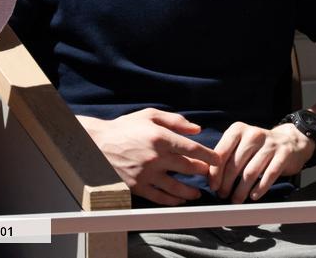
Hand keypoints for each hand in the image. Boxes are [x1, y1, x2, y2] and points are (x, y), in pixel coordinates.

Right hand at [79, 109, 220, 205]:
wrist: (97, 143)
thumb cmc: (125, 127)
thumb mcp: (150, 115)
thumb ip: (176, 121)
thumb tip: (198, 129)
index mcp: (161, 138)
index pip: (192, 149)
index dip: (209, 156)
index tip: (218, 160)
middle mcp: (155, 157)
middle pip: (188, 168)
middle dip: (202, 172)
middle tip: (209, 174)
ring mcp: (145, 174)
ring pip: (175, 187)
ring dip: (190, 191)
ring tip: (197, 193)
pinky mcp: (136, 186)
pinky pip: (158, 197)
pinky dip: (172, 200)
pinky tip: (179, 200)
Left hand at [209, 122, 313, 203]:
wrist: (290, 140)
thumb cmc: (259, 147)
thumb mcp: (240, 144)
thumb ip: (226, 155)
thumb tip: (209, 176)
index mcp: (238, 130)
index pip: (221, 153)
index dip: (215, 172)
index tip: (213, 186)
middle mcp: (254, 134)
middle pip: (235, 164)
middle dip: (227, 184)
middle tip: (223, 195)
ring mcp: (270, 144)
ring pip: (250, 172)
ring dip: (241, 190)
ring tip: (236, 199)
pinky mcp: (284, 154)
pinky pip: (269, 174)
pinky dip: (260, 188)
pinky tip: (254, 196)